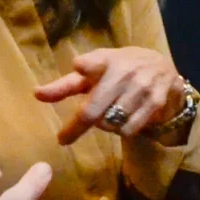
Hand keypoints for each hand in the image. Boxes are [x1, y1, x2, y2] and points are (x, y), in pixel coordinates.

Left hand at [34, 47, 186, 144]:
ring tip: (105, 117)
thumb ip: (66, 85)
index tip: (79, 68)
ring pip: (110, 122)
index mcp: (104, 60)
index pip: (89, 63)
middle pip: (92, 109)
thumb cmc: (118, 70)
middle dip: (76, 127)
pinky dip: (121, 129)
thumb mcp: (93, 71)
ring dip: (103, 125)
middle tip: (63, 139)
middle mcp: (122, 72)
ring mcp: (141, 87)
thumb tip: (36, 94)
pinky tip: (122, 120)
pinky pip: (129, 128)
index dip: (84, 66)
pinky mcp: (155, 102)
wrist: (162, 68)